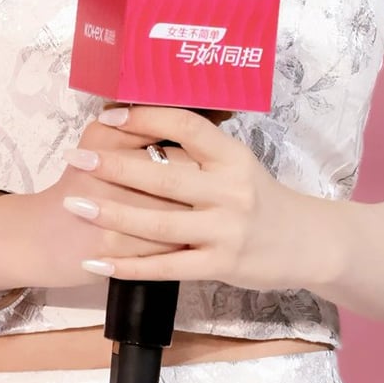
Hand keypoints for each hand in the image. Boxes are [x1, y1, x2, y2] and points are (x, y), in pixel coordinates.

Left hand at [53, 101, 338, 292]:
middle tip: (77, 160)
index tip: (108, 116)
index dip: (146, 119)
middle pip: (163, 176)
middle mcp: (230, 190)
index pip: (186, 127)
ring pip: (158, 223)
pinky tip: (96, 263)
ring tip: (75, 206)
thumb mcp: (238, 165)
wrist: (308, 243)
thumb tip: (143, 127)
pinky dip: (128, 266)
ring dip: (112, 215)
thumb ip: (199, 153)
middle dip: (113, 168)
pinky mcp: (220, 265)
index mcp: (232, 156)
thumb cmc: (261, 199)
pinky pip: (166, 267)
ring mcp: (225, 230)